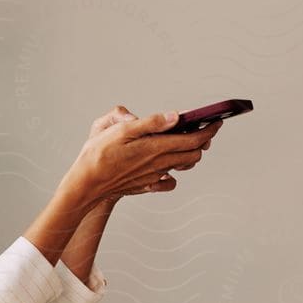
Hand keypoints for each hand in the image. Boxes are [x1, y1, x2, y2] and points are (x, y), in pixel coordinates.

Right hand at [71, 106, 222, 204]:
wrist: (86, 184)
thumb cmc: (99, 154)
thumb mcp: (122, 130)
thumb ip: (151, 123)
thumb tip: (176, 117)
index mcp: (156, 147)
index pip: (194, 139)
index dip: (209, 129)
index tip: (216, 120)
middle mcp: (159, 164)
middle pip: (194, 153)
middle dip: (203, 140)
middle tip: (204, 128)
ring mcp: (153, 176)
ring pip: (183, 166)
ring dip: (190, 154)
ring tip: (187, 142)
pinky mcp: (146, 185)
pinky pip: (168, 182)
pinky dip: (173, 172)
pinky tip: (166, 166)